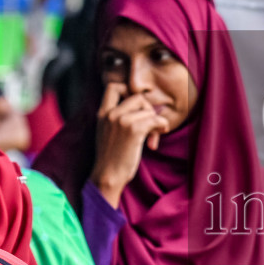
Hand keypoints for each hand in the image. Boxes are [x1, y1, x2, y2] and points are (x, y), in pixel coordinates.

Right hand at [91, 84, 168, 206]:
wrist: (107, 177)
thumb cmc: (111, 159)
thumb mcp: (108, 133)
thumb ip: (120, 119)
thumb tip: (149, 109)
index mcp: (102, 114)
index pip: (114, 86)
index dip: (129, 91)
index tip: (137, 108)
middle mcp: (110, 114)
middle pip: (137, 96)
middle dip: (148, 110)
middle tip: (150, 126)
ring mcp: (121, 121)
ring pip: (148, 109)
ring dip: (155, 122)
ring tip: (152, 138)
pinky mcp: (133, 130)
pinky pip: (156, 120)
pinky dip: (161, 127)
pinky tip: (155, 141)